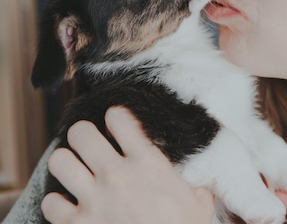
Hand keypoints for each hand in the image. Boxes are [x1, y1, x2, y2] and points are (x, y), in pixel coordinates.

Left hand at [41, 107, 214, 223]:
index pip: (119, 118)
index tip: (116, 124)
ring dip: (67, 164)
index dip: (115, 117)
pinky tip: (68, 205)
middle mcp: (117, 174)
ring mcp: (95, 198)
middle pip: (81, 133)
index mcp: (148, 162)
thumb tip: (198, 184)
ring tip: (74, 169)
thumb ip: (192, 184)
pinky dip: (57, 203)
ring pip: (60, 161)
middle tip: (89, 144)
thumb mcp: (199, 201)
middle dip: (83, 135)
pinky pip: (51, 203)